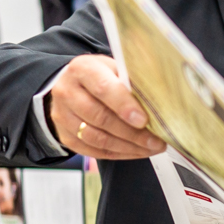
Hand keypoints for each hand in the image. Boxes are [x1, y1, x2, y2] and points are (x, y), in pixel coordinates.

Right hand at [47, 55, 164, 159]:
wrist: (73, 85)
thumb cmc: (102, 76)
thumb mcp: (116, 69)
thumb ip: (131, 83)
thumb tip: (161, 101)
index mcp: (83, 69)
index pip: (103, 88)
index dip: (125, 106)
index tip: (144, 120)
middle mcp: (67, 91)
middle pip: (100, 117)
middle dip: (132, 133)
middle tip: (156, 140)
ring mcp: (62, 116)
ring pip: (97, 138)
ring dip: (128, 147)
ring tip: (151, 148)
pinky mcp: (65, 136)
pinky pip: (93, 151)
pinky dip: (118, 154)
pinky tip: (136, 152)